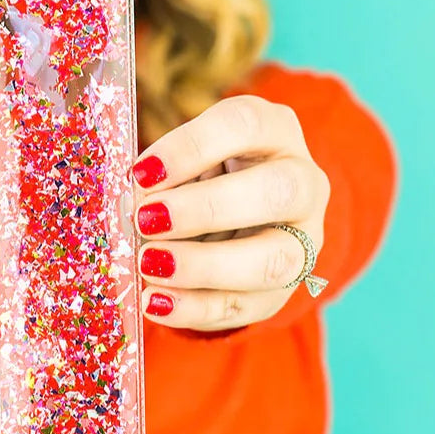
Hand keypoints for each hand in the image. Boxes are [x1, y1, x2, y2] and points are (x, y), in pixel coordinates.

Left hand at [131, 95, 329, 331]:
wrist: (242, 217)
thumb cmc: (204, 173)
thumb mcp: (187, 159)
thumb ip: (163, 174)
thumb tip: (129, 203)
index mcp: (275, 130)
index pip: (245, 125)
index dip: (191, 147)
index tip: (141, 172)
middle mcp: (304, 182)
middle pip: (278, 191)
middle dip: (206, 208)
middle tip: (146, 219)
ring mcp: (304, 240)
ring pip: (273, 259)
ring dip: (204, 266)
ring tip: (148, 265)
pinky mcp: (285, 289)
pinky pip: (247, 306)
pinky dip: (195, 308)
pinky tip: (156, 302)